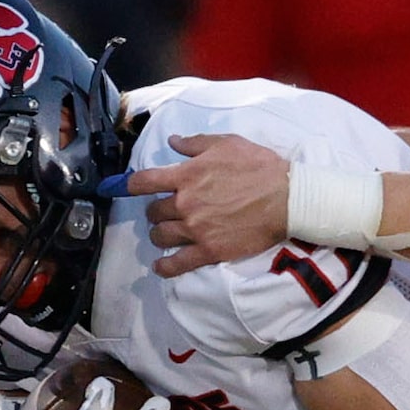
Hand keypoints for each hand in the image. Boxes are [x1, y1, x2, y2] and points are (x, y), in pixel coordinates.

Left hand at [122, 133, 292, 275]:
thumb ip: (195, 143)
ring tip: (166, 234)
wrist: (287, 197)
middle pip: (153, 212)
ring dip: (159, 235)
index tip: (122, 188)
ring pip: (161, 236)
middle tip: (164, 212)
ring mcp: (196, 229)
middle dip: (155, 212)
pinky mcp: (209, 250)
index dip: (129, 185)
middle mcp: (185, 203)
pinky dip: (165, 267)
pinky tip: (161, 266)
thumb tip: (173, 142)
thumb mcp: (227, 143)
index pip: (144, 181)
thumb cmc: (259, 166)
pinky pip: (178, 264)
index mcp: (186, 175)